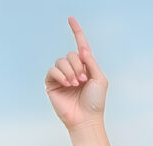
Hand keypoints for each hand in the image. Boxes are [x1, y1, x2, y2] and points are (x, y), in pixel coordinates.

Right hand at [44, 16, 107, 130]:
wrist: (86, 119)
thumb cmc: (95, 102)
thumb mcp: (100, 79)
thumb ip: (92, 62)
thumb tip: (82, 49)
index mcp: (85, 67)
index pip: (80, 46)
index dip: (76, 32)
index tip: (71, 19)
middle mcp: (73, 69)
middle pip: (71, 54)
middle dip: (78, 66)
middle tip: (83, 80)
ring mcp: (62, 76)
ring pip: (61, 61)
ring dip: (70, 71)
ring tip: (76, 84)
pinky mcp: (52, 83)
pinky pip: (53, 70)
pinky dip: (60, 75)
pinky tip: (67, 84)